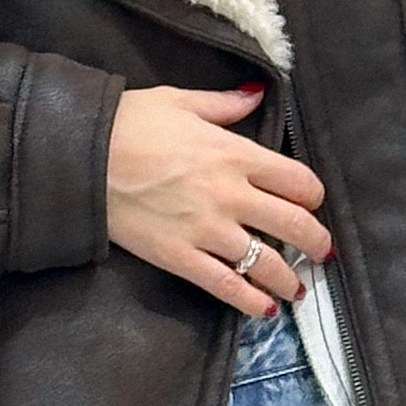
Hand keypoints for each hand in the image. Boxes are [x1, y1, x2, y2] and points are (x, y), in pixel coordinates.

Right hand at [106, 82, 332, 318]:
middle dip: (315, 242)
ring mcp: (207, 230)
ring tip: (298, 290)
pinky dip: (249, 301)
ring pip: (265, 262)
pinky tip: (264, 310)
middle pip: (293, 224)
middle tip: (321, 253)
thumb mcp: (181, 101)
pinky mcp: (180, 257)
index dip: (313, 196)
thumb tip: (257, 94)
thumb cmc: (130, 123)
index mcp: (235, 154)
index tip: (312, 204)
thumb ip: (225, 105)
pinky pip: (225, 285)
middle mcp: (230, 195)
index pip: (297, 180)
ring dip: (289, 279)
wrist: (83, 157)